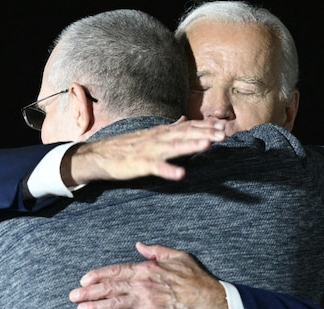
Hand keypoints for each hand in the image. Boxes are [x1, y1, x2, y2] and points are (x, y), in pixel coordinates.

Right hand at [67, 117, 225, 184]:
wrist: (100, 154)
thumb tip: (185, 119)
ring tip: (208, 145)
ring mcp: (150, 151)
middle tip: (224, 134)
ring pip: (174, 147)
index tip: (224, 127)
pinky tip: (181, 175)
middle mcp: (158, 138)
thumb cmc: (126, 146)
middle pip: (185, 134)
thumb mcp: (151, 134)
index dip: (205, 127)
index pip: (187, 127)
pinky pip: (157, 167)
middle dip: (205, 133)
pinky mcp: (140, 164)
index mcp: (162, 132)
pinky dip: (169, 170)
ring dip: (191, 145)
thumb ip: (170, 128)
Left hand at [69, 242, 228, 308]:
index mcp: (146, 268)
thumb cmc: (195, 277)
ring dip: (96, 307)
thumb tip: (139, 246)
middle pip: (110, 287)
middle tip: (72, 296)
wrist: (210, 299)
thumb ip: (155, 250)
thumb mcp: (176, 255)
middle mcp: (142, 284)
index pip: (116, 270)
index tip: (84, 280)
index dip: (98, 275)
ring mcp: (146, 301)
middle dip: (89, 292)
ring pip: (115, 304)